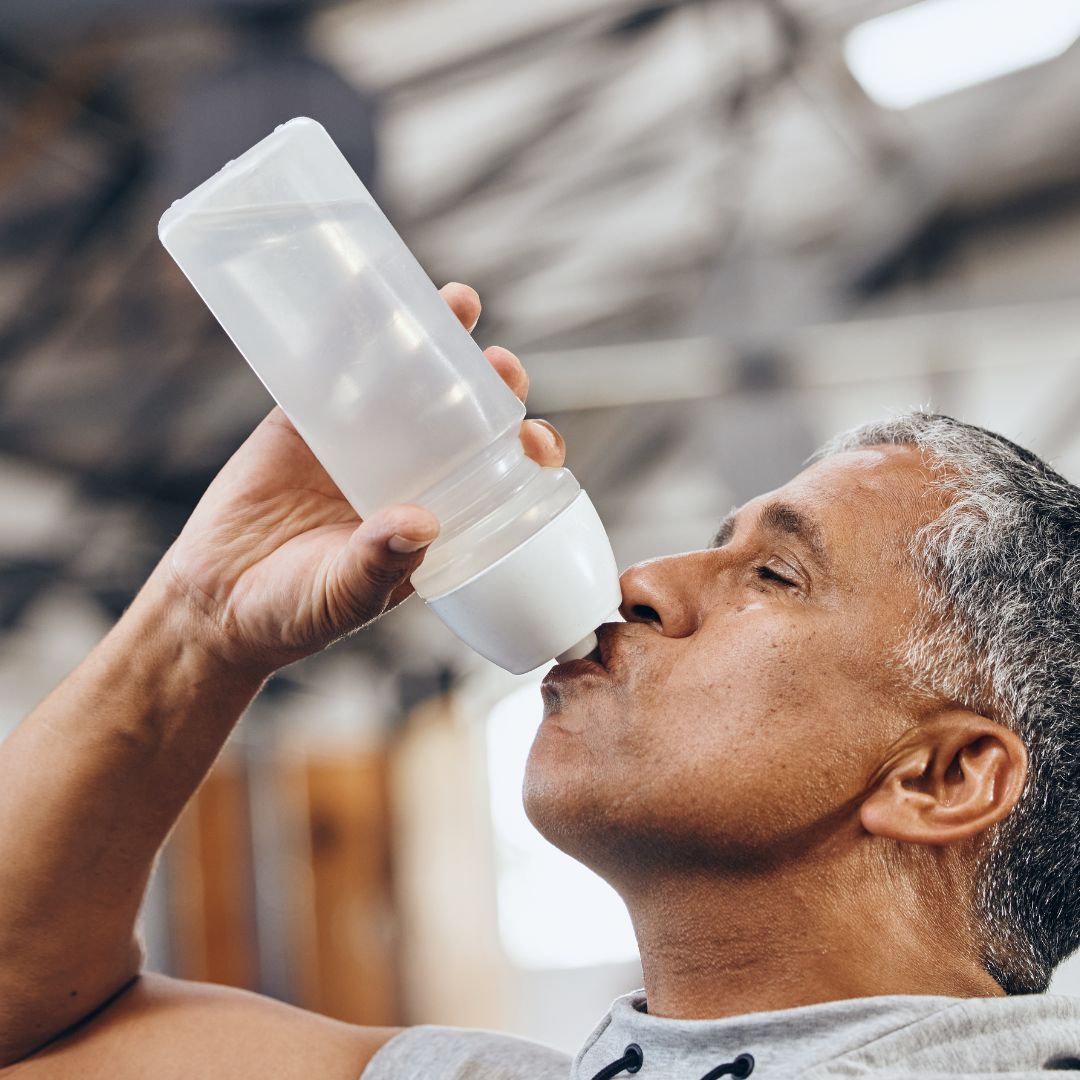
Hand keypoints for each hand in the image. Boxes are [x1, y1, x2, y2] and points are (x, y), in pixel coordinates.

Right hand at [159, 282, 565, 675]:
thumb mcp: (343, 596)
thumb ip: (379, 564)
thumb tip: (421, 524)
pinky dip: (348, 329)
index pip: (496, 475)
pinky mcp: (302, 421)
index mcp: (434, 517)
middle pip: (463, 415)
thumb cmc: (293, 613)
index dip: (525, 452)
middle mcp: (406, 472)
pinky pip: (329, 368)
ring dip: (434, 339)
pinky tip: (368, 293)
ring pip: (406, 379)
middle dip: (492, 386)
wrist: (213, 603)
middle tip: (501, 366)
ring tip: (459, 303)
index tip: (536, 442)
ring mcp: (357, 441)